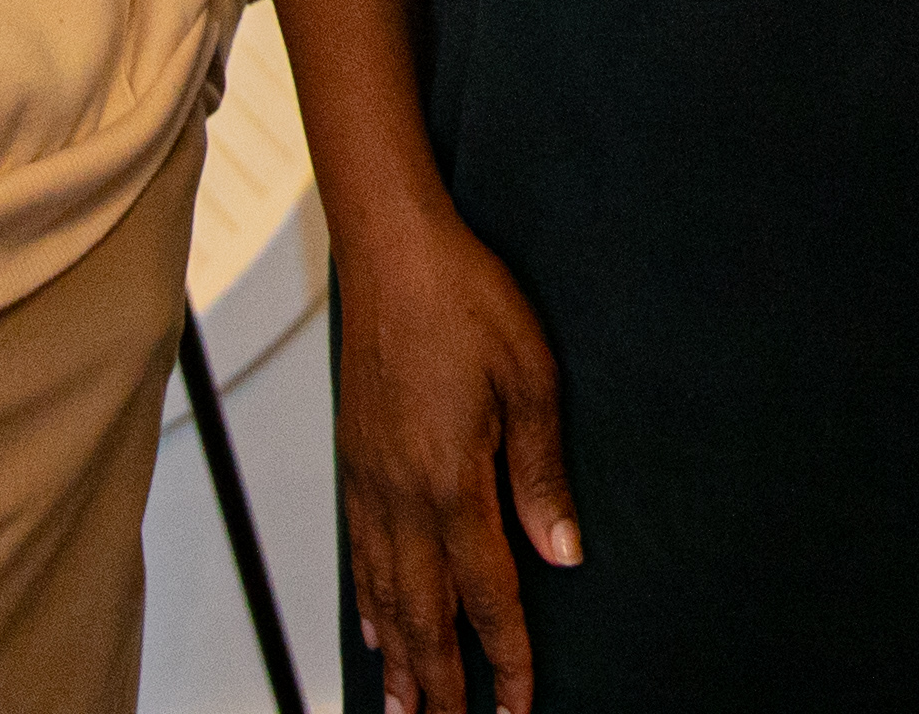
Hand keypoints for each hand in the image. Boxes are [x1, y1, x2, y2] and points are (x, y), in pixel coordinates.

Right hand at [336, 198, 579, 713]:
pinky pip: (361, 554)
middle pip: (426, 614)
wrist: (393, 251)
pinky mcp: (357, 463)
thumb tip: (562, 553)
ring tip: (406, 709)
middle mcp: (403, 495)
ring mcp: (372, 482)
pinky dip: (368, 603)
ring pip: (386, 594)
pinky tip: (375, 629)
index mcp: (453, 481)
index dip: (506, 657)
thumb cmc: (465, 299)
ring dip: (400, 658)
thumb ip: (543, 475)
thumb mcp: (531, 378)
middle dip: (442, 682)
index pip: (487, 594)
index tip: (519, 705)